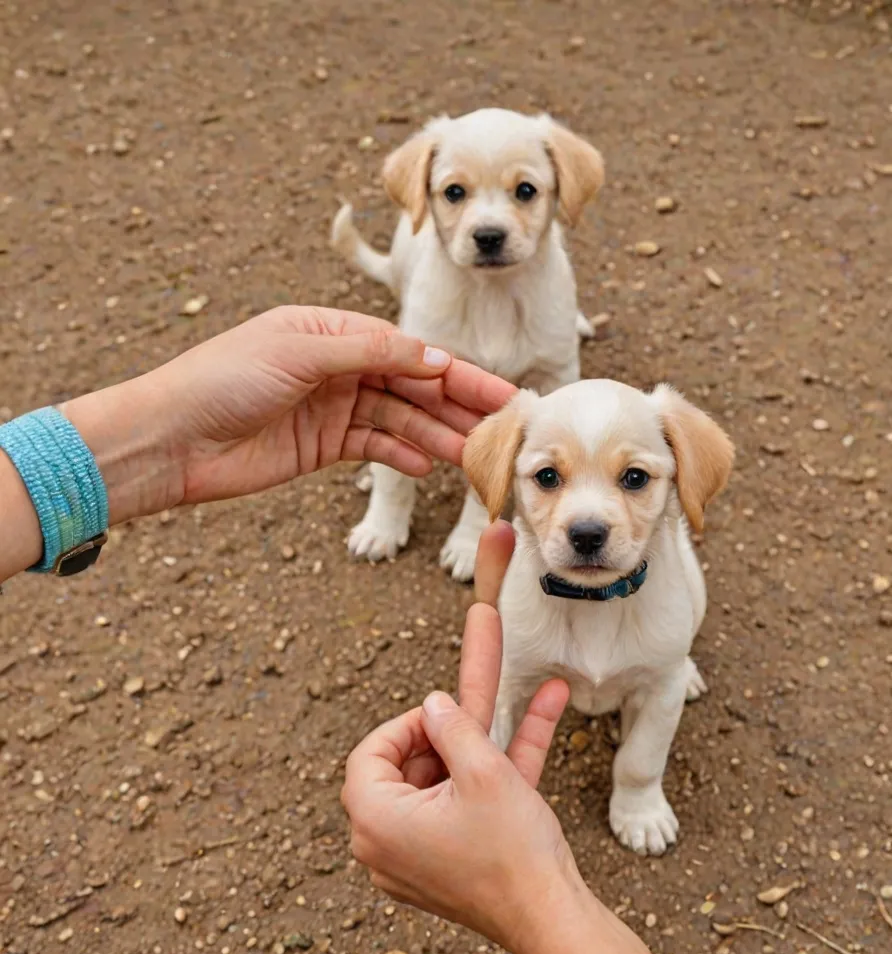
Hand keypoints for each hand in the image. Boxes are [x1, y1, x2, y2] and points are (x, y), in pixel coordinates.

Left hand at [61, 305, 516, 525]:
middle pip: (413, 386)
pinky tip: (426, 465)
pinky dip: (399, 456)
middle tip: (503, 428)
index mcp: (332, 331)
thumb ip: (371, 353)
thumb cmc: (222, 380)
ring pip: (400, 420)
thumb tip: (435, 357)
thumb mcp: (300, 352)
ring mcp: (333, 407)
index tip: (499, 392)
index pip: (410, 350)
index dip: (457, 372)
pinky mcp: (323, 445)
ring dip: (437, 436)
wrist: (169, 439)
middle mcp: (338, 367)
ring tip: (474, 456)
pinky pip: (374, 447)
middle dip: (458, 405)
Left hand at [341, 522, 575, 948]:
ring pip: (431, 791)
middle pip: (397, 771)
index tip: (444, 712)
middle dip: (437, 739)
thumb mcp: (483, 769)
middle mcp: (381, 847)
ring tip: (503, 719)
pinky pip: (450, 815)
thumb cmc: (513, 850)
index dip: (408, 723)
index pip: (371, 753)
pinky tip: (528, 736)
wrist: (549, 918)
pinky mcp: (437, 871)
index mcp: (377, 821)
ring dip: (465, 756)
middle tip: (470, 721)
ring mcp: (409, 863)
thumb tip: (432, 703)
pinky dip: (477, 785)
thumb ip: (451, 725)